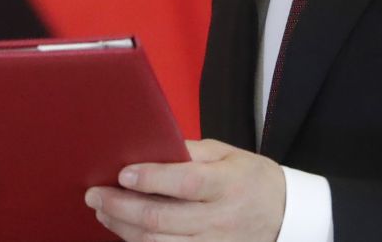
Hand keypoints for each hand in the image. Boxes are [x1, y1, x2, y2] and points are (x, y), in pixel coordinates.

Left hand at [85, 139, 284, 241]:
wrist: (287, 216)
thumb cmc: (250, 179)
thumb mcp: (228, 154)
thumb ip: (190, 152)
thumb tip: (148, 148)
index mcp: (228, 184)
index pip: (186, 183)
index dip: (151, 179)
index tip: (122, 173)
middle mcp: (221, 219)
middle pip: (163, 218)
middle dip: (121, 206)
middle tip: (94, 195)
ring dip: (124, 228)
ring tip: (103, 212)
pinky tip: (126, 231)